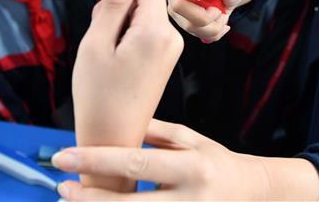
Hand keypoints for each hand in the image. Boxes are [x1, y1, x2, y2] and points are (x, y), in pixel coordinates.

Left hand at [52, 119, 318, 199]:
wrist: (257, 195)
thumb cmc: (218, 163)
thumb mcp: (192, 140)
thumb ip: (157, 133)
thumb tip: (120, 124)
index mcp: (191, 167)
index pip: (135, 163)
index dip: (97, 161)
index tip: (64, 156)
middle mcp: (190, 199)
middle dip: (91, 198)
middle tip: (61, 188)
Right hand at [73, 0, 183, 191]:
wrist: (112, 141)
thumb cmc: (99, 98)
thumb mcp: (96, 44)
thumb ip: (112, 4)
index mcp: (156, 31)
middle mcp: (171, 38)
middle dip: (118, 4)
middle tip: (97, 32)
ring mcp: (170, 50)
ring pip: (143, 14)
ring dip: (119, 22)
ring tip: (103, 50)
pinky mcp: (164, 59)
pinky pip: (146, 32)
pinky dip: (126, 36)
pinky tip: (112, 58)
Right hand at [165, 0, 254, 41]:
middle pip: (179, 5)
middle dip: (205, 15)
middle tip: (219, 10)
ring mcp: (175, 4)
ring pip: (189, 24)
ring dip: (213, 25)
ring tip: (221, 14)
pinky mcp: (180, 19)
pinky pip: (195, 32)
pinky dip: (212, 32)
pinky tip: (218, 23)